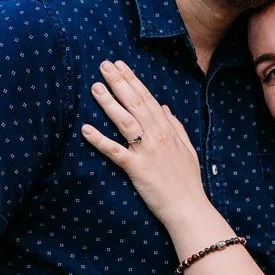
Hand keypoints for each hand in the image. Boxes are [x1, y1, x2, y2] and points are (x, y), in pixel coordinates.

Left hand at [81, 60, 211, 230]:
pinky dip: (100, 140)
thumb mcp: (187, 149)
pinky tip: (86, 129)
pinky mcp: (137, 169)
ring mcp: (147, 152)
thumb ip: (176, 127)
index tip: (121, 66)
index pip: (147, 99)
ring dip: (109, 103)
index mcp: (167, 131)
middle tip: (104, 65)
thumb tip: (165, 108)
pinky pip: (115, 152)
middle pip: (135, 104)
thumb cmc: (187, 182)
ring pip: (125, 122)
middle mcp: (157, 137)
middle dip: (119, 83)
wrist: (189, 208)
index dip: (133, 81)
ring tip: (95, 87)